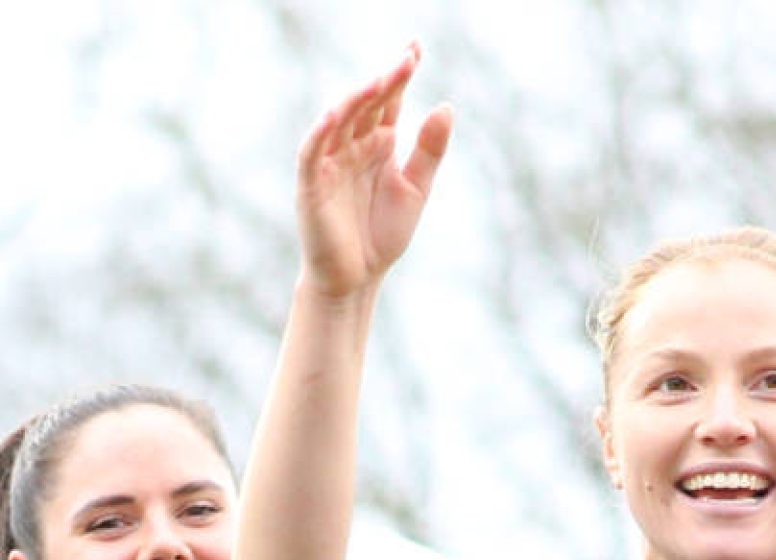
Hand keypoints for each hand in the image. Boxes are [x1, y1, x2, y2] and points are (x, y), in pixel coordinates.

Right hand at [296, 43, 453, 299]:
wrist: (359, 277)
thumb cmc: (382, 233)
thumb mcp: (416, 188)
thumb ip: (428, 150)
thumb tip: (446, 106)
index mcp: (378, 145)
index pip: (388, 101)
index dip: (400, 75)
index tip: (415, 48)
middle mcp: (352, 146)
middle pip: (367, 104)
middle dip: (385, 80)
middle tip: (407, 57)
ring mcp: (329, 162)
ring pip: (340, 121)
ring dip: (357, 98)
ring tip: (380, 79)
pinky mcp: (310, 184)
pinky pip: (312, 151)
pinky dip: (322, 131)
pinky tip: (336, 113)